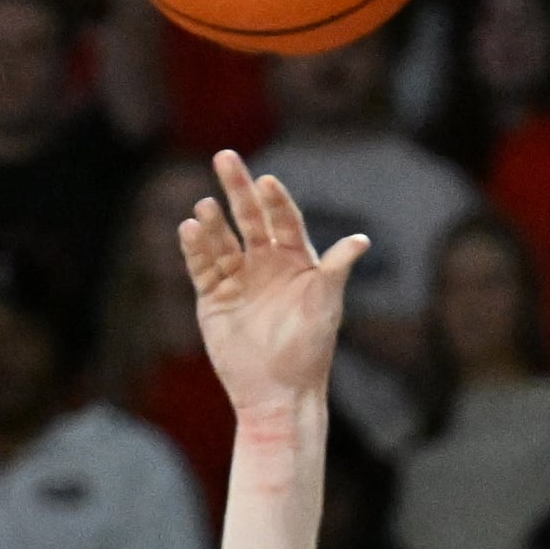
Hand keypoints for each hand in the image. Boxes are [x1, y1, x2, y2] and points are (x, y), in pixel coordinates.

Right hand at [181, 150, 367, 431]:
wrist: (278, 391)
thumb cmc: (309, 350)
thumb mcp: (325, 307)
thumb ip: (334, 271)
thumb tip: (360, 240)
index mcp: (295, 260)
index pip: (283, 220)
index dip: (275, 200)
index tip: (266, 181)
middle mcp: (265, 263)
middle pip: (248, 218)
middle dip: (237, 188)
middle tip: (225, 157)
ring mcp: (238, 278)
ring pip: (222, 240)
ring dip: (212, 221)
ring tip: (204, 207)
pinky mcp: (213, 297)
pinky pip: (202, 266)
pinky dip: (195, 248)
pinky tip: (189, 230)